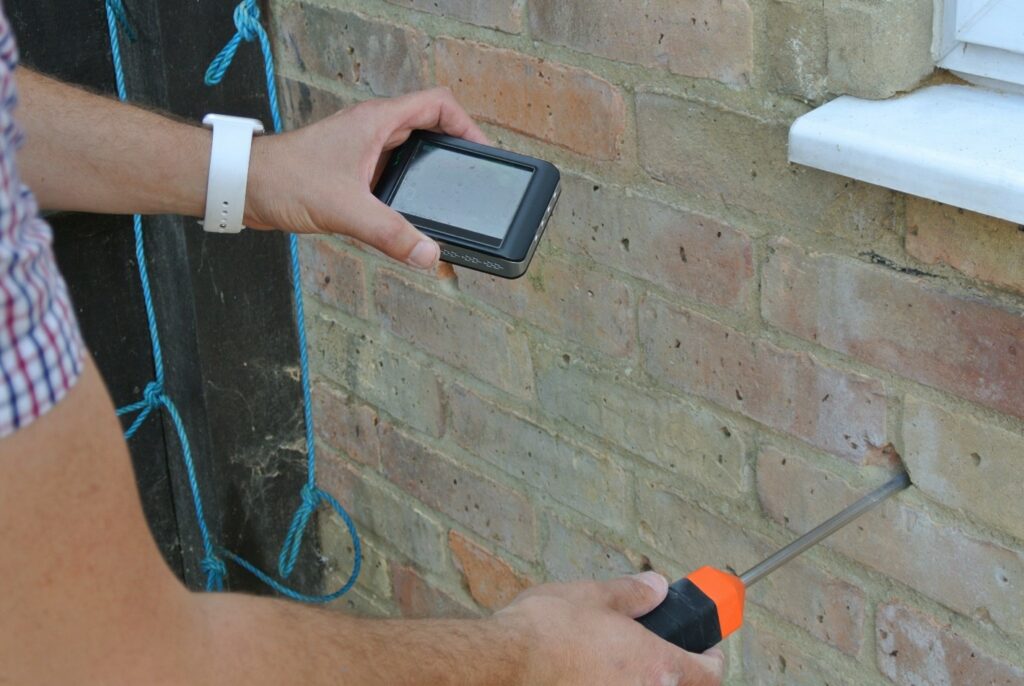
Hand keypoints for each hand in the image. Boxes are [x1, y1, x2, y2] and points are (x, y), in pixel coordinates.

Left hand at [245, 87, 487, 268]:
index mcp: (377, 121)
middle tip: (472, 180)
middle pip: (429, 128)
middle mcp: (372, 130)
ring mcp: (361, 149)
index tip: (482, 153)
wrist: (243, 186)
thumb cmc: (285, 179)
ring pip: (409, 153)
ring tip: (449, 201)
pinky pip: (390, 175)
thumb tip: (431, 255)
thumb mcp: (346, 209)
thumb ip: (392, 234)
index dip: (466, 124)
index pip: (437, 105)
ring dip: (429, 174)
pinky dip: (406, 192)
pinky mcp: (350, 170)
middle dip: (454, 153)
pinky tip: (410, 218)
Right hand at [496, 572, 724, 685]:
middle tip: (656, 653)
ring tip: (616, 663)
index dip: (713, 658)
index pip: (709, 674)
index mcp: (655, 665)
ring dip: (640, 680)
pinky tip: (590, 674)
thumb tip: (655, 587)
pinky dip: (609, 685)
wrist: (506, 664)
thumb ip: (633, 594)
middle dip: (672, 672)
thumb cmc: (548, 631)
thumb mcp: (595, 596)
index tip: (708, 650)